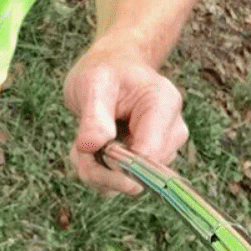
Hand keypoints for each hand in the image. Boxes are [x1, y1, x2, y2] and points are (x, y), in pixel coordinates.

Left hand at [62, 36, 187, 196]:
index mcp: (164, 104)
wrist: (113, 67)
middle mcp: (172, 132)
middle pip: (140, 176)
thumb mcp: (93, 83)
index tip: (87, 148)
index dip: (115, 162)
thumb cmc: (105, 70)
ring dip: (97, 169)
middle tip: (78, 143)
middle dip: (100, 167)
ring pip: (127, 183)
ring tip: (84, 139)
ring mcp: (164, 150)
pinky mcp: (151, 163)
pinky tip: (91, 147)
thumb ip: (94, 115)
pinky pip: (122, 181)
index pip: (148, 155)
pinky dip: (99, 170)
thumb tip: (90, 147)